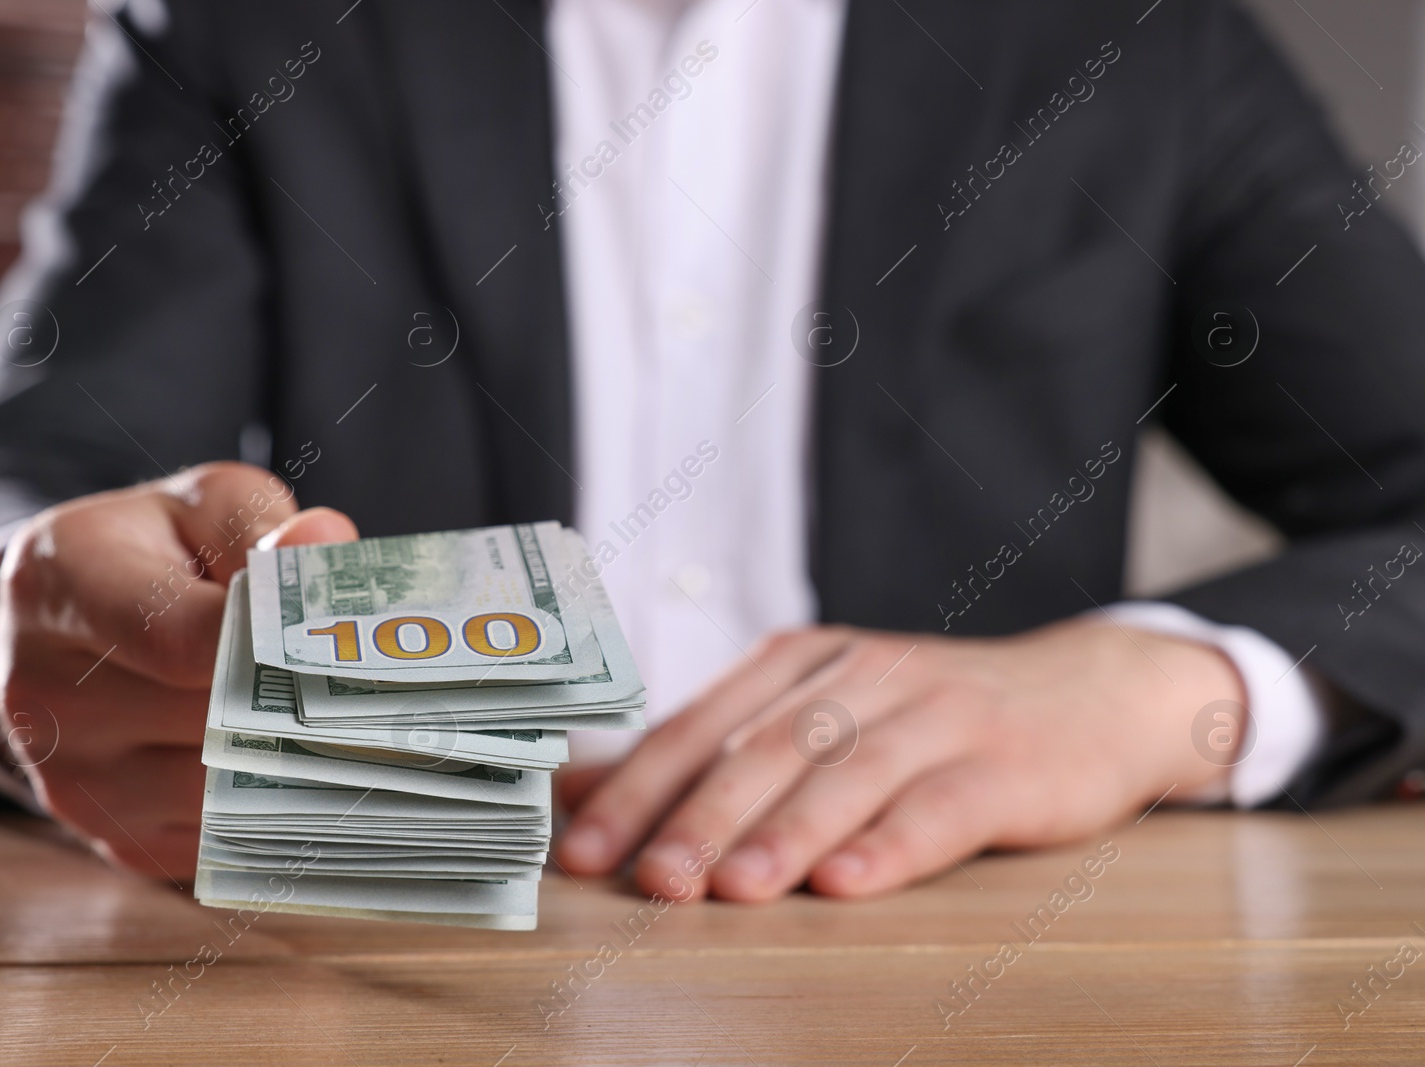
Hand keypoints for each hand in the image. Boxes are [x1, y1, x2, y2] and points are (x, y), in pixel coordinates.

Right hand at [0, 462, 357, 880]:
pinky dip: (281, 807)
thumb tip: (321, 542)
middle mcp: (40, 690)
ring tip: (355, 723)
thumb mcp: (204, 507)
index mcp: (59, 582)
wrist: (76, 626)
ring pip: (226, 792)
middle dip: (300, 702)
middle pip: (209, 720)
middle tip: (385, 689)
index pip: (174, 635)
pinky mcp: (118, 839)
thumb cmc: (159, 553)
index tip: (345, 640)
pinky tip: (318, 768)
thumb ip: (263, 527)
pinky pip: (227, 840)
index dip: (270, 643)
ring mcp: (72, 780)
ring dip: (299, 763)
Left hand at [554, 619, 1244, 901]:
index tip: (582, 852)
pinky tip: (848, 883)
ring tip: (734, 889)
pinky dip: (891, 845)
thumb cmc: (929, 720)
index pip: (701, 724)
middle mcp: (861, 676)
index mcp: (802, 660)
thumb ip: (717, 749)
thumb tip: (580, 793)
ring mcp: (936, 713)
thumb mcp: (821, 711)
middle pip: (765, 747)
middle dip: (700, 817)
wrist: (1089, 693)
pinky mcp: (1004, 763)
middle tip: (650, 880)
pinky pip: (939, 806)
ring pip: (847, 773)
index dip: (637, 787)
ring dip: (786, 833)